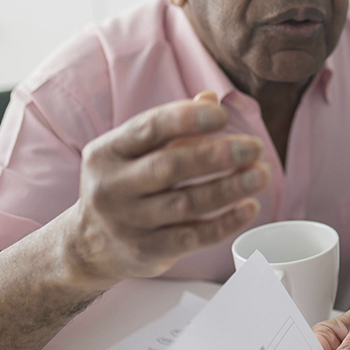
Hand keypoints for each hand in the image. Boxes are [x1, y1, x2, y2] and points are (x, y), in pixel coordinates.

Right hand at [61, 91, 268, 282]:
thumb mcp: (134, 152)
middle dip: (217, 155)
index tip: (222, 115)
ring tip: (261, 175)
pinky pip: (192, 238)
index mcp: (108, 152)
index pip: (149, 129)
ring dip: (229, 188)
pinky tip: (249, 207)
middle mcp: (112, 187)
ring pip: (185, 204)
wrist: (88, 246)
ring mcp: (128, 223)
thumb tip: (210, 98)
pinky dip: (225, 223)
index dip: (188, 119)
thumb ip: (172, 126)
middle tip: (255, 147)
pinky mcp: (146, 251)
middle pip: (169, 167)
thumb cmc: (124, 185)